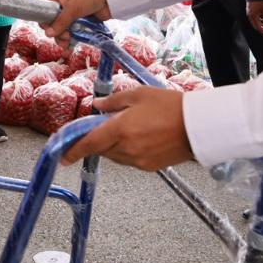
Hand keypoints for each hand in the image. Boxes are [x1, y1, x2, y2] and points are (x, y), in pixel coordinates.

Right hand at [41, 0, 109, 43]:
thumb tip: (48, 34)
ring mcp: (71, 18)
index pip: (45, 12)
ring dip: (63, 40)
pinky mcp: (80, 25)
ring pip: (62, 32)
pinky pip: (72, 36)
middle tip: (65, 37)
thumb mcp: (73, 8)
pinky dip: (70, 43)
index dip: (46, 23)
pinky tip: (68, 51)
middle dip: (57, 34)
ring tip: (67, 44)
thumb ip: (61, 21)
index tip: (50, 30)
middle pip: (53, 25)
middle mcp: (62, 9)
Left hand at [61, 86, 192, 169]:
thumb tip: (96, 105)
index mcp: (120, 129)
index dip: (74, 150)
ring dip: (113, 145)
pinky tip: (141, 137)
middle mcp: (126, 148)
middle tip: (106, 126)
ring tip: (129, 128)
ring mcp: (138, 160)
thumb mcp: (139, 95)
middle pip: (101, 149)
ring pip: (115, 156)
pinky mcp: (149, 167)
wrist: (198, 126)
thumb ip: (113, 101)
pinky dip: (127, 151)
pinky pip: (129, 160)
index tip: (63, 155)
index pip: (89, 143)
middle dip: (98, 140)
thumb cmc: (171, 106)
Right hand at [246, 0, 262, 35]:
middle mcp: (250, 16)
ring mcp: (249, 13)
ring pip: (255, 22)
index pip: (258, 27)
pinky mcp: (250, 10)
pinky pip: (254, 18)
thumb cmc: (260, 0)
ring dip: (262, 24)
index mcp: (253, 17)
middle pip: (256, 26)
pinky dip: (259, 20)